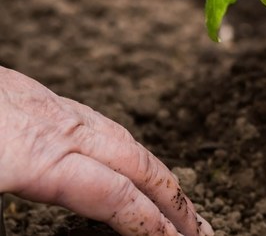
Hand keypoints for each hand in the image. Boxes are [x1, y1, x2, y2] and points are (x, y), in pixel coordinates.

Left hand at [0, 67, 212, 235]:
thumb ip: (9, 221)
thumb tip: (77, 209)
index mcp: (36, 158)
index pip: (115, 196)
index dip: (153, 223)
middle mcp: (52, 128)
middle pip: (134, 163)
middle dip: (174, 198)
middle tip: (199, 227)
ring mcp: (42, 105)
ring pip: (119, 136)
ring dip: (154, 169)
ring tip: (172, 194)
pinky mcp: (26, 91)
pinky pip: (93, 118)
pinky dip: (122, 142)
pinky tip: (120, 153)